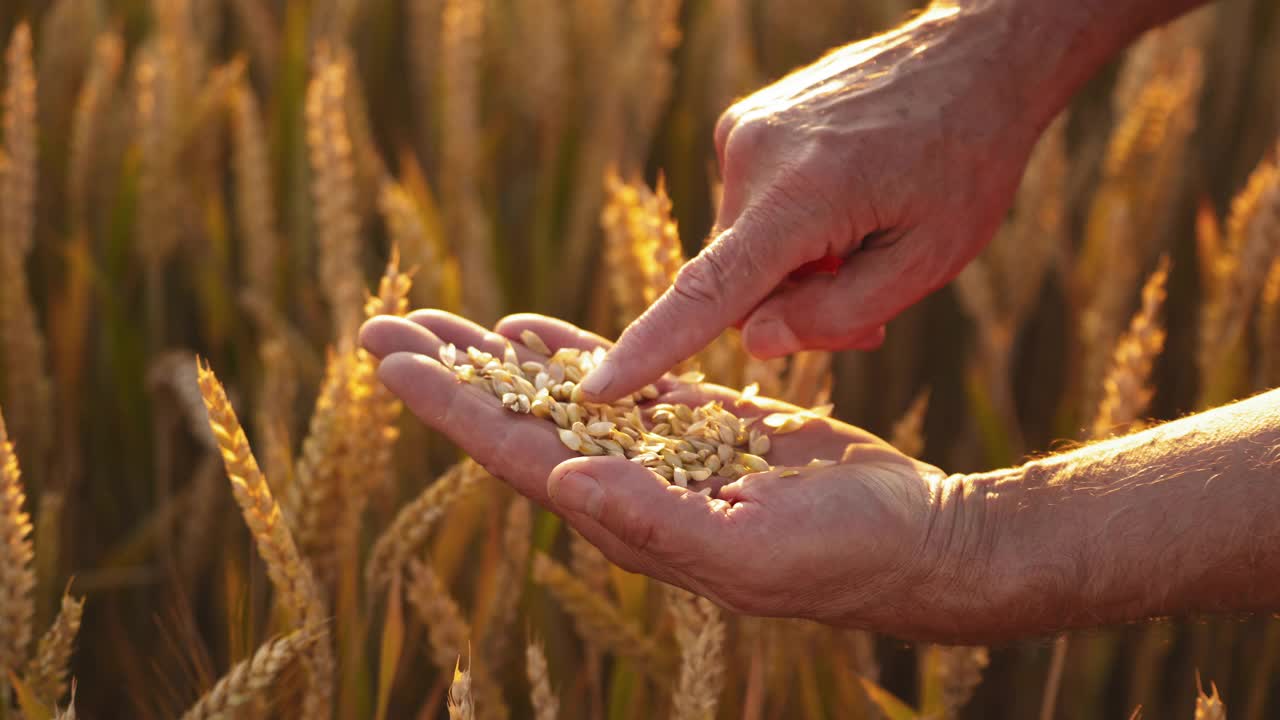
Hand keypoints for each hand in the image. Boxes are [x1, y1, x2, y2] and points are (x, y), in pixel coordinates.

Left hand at [360, 311, 1000, 640]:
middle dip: (452, 373)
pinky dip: (570, 352)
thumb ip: (653, 520)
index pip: (516, 454)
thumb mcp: (747, 551)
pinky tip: (530, 329)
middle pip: (518, 419)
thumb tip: (563, 481)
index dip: (452, 405)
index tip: (391, 360)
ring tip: (439, 318)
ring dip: (497, 356)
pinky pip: (617, 382)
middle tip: (384, 324)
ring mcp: (659, 453)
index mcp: (625, 515)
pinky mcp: (697, 425)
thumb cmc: (840, 556)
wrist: (909, 536)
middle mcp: (626, 485)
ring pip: (558, 395)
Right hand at [580, 4, 1060, 401]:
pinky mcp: (746, 123)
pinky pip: (750, 207)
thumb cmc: (968, 159)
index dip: (651, 349)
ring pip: (744, 246)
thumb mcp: (927, 259)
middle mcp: (751, 155)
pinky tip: (846, 200)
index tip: (597, 389)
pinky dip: (789, 226)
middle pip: (738, 281)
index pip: (709, 293)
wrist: (978, 55)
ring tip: (865, 233)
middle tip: (868, 301)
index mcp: (800, 195)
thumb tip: (752, 338)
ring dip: (795, 264)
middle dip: (791, 306)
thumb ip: (837, 314)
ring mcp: (743, 132)